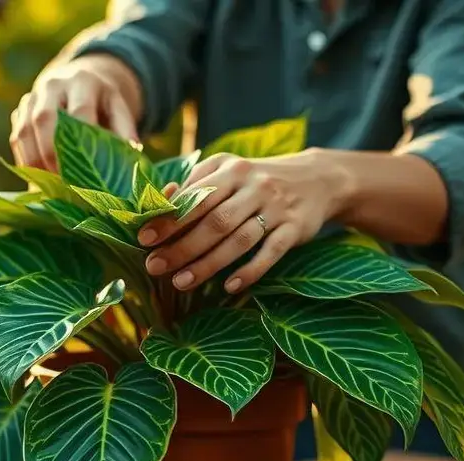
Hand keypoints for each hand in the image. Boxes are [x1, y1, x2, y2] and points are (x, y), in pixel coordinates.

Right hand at [10, 53, 143, 171]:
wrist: (79, 80)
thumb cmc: (102, 103)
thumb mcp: (118, 109)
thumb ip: (125, 130)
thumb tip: (131, 155)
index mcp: (82, 81)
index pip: (78, 112)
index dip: (79, 143)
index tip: (84, 171)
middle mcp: (52, 85)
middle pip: (43, 119)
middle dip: (50, 154)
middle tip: (62, 183)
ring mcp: (31, 97)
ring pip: (24, 130)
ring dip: (35, 162)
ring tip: (48, 187)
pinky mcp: (19, 111)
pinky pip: (17, 138)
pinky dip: (26, 161)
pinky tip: (38, 179)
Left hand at [138, 150, 349, 292]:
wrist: (319, 178)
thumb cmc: (258, 180)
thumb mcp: (228, 170)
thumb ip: (195, 185)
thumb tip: (159, 202)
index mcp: (231, 170)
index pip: (195, 197)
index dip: (168, 219)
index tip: (144, 239)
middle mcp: (254, 187)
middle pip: (213, 221)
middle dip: (181, 246)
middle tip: (155, 266)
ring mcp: (276, 208)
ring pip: (239, 240)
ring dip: (208, 264)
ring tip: (180, 282)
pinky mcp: (295, 229)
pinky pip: (271, 253)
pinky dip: (250, 271)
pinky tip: (230, 287)